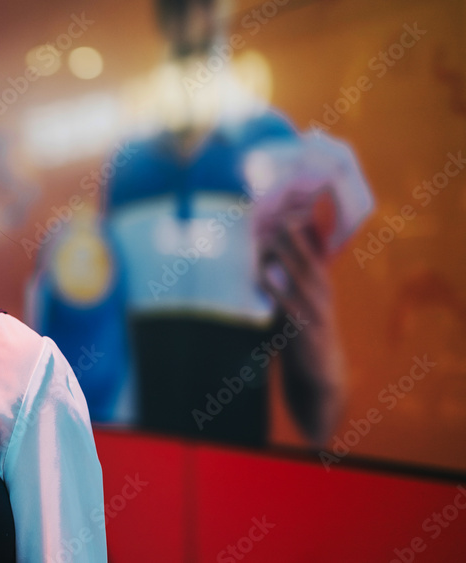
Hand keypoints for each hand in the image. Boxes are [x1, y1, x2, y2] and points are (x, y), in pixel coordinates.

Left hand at [257, 192, 345, 445]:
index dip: (304, 226)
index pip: (315, 248)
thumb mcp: (302, 300)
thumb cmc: (304, 334)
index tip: (289, 202)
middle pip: (307, 256)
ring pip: (299, 276)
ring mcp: (315, 311)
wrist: (322, 379)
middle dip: (293, 234)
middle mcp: (321, 292)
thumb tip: (273, 248)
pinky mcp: (304, 330)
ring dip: (284, 255)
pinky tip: (259, 275)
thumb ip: (292, 275)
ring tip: (269, 235)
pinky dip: (273, 289)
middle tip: (277, 210)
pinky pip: (287, 305)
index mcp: (321, 283)